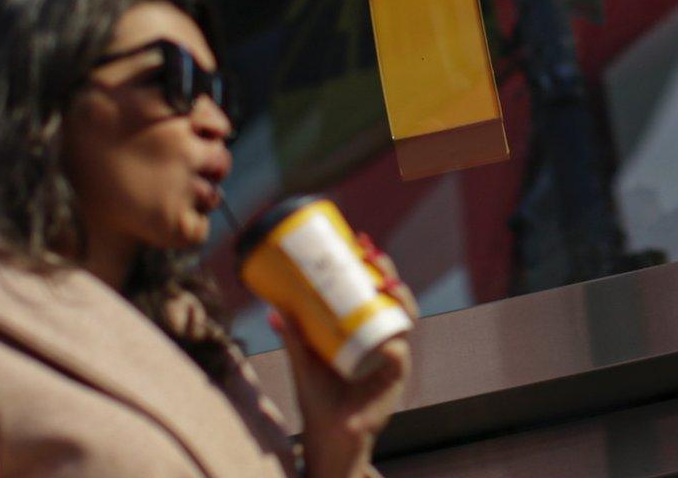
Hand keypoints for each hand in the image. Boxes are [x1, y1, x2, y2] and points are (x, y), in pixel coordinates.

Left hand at [275, 236, 416, 477]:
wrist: (329, 437)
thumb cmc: (318, 399)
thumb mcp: (303, 363)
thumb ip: (293, 338)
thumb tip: (272, 309)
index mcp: (364, 330)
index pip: (374, 289)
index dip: (371, 264)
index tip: (359, 240)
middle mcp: (383, 338)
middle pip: (394, 297)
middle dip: (388, 272)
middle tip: (371, 255)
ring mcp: (392, 356)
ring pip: (405, 320)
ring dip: (400, 298)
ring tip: (385, 284)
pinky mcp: (394, 379)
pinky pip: (399, 356)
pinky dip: (395, 345)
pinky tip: (388, 337)